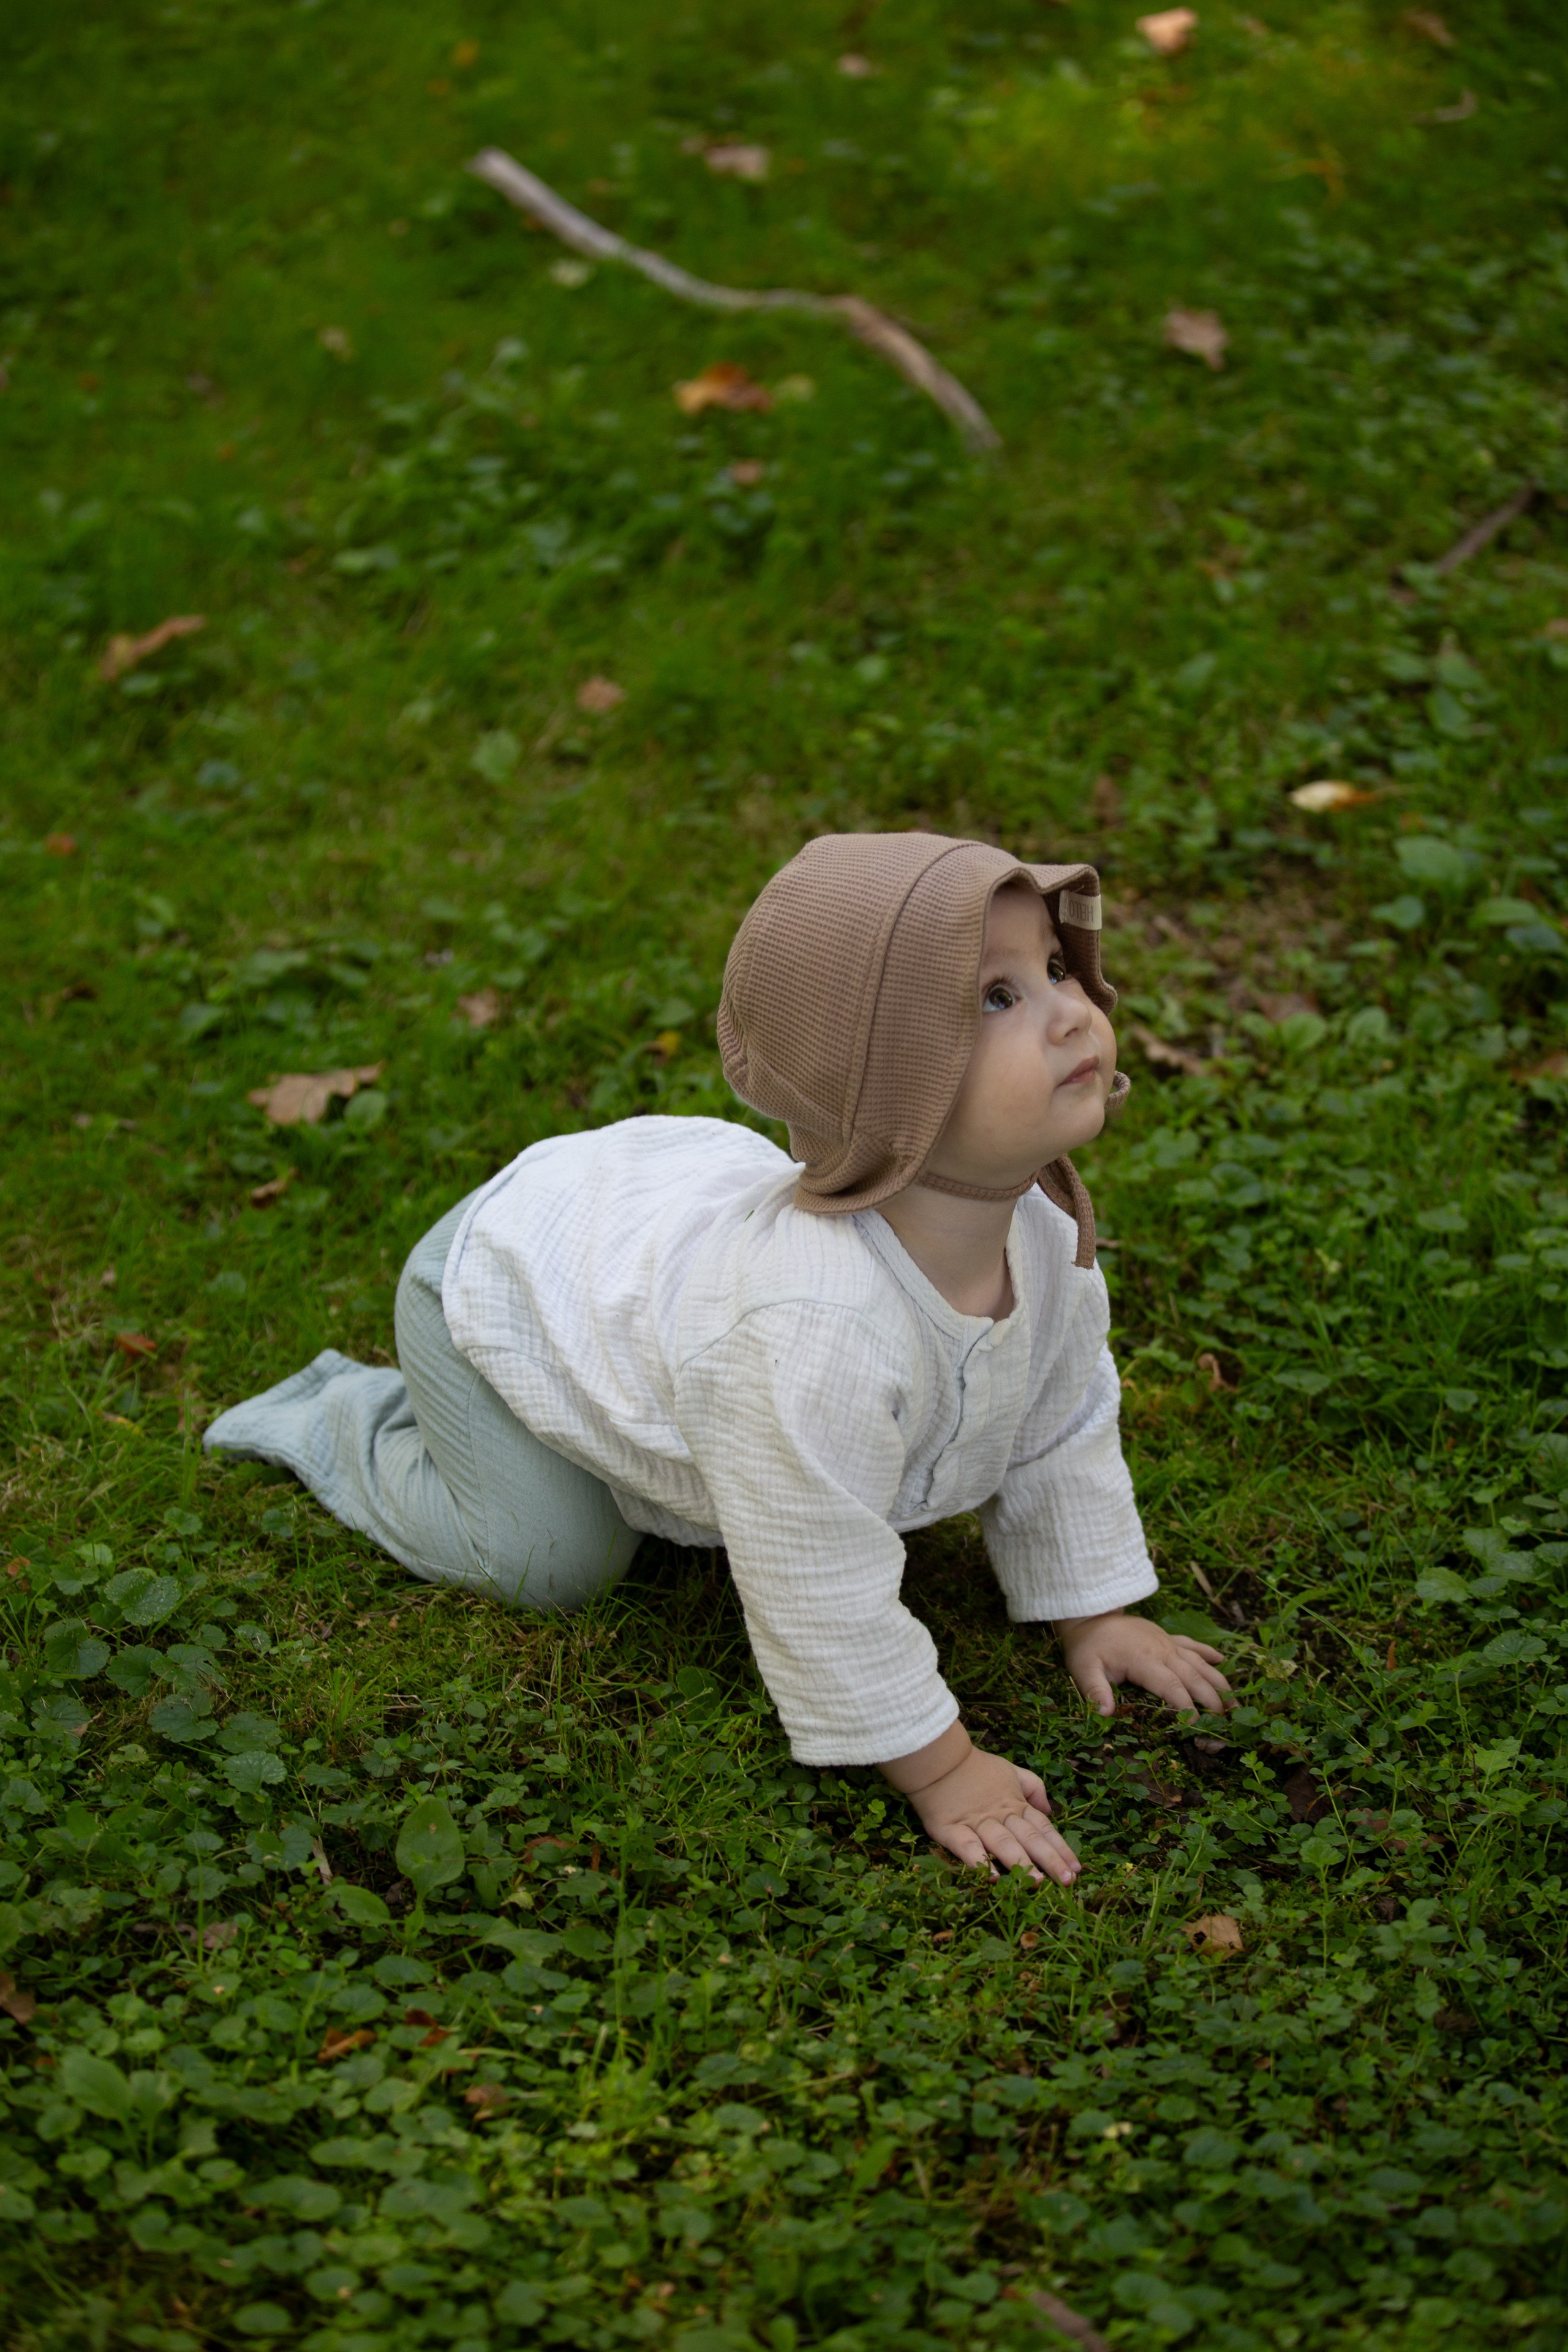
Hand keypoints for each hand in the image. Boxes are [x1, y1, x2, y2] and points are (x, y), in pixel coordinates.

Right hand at [880, 1724, 1079, 1884]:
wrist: (936, 1759)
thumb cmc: (975, 1768)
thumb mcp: (1010, 1770)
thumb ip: (1033, 1787)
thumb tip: (1050, 1810)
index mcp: (1015, 1804)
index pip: (1043, 1828)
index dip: (1060, 1848)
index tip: (1077, 1868)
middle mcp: (1000, 1815)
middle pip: (1029, 1838)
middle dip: (1050, 1860)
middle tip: (1067, 1881)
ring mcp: (976, 1823)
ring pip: (1003, 1843)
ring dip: (1022, 1863)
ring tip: (1038, 1882)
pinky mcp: (951, 1830)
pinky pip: (968, 1847)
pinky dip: (980, 1862)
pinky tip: (992, 1878)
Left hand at [1056, 1608, 1230, 1718]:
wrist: (1091, 1614)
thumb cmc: (1087, 1646)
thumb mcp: (1083, 1668)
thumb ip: (1094, 1690)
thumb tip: (1104, 1713)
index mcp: (1144, 1660)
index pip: (1172, 1686)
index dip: (1186, 1705)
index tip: (1198, 1725)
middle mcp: (1162, 1650)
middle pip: (1193, 1676)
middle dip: (1212, 1699)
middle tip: (1227, 1721)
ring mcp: (1167, 1642)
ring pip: (1199, 1662)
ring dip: (1218, 1681)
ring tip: (1235, 1701)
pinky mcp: (1167, 1637)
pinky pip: (1192, 1645)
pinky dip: (1208, 1653)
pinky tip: (1222, 1660)